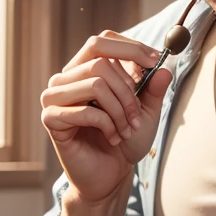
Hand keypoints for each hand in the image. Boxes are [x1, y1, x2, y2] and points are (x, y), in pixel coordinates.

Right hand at [40, 30, 170, 203]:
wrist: (110, 174)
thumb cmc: (126, 140)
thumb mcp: (147, 112)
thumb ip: (154, 89)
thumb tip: (164, 68)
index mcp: (86, 70)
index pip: (102, 41)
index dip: (132, 48)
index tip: (157, 61)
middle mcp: (66, 78)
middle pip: (100, 60)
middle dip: (128, 90)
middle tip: (138, 115)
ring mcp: (55, 97)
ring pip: (95, 83)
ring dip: (119, 109)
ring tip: (127, 129)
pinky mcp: (51, 118)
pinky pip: (86, 110)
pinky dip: (108, 125)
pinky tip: (113, 137)